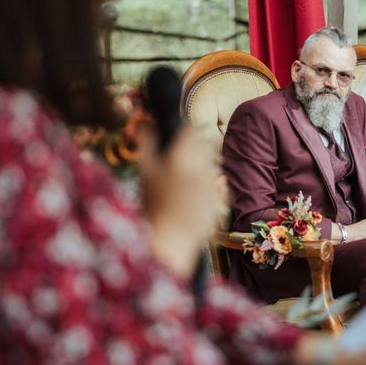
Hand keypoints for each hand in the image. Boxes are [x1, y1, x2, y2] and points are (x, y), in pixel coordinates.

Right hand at [137, 123, 224, 277]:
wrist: (169, 240)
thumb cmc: (152, 205)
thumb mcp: (144, 172)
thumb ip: (147, 144)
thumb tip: (146, 124)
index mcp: (182, 159)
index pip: (192, 131)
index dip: (188, 129)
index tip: (183, 133)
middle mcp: (201, 168)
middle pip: (203, 147)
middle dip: (194, 149)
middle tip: (180, 160)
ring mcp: (213, 184)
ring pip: (211, 166)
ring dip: (201, 168)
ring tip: (184, 183)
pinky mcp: (220, 199)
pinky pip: (217, 185)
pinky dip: (208, 187)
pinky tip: (192, 198)